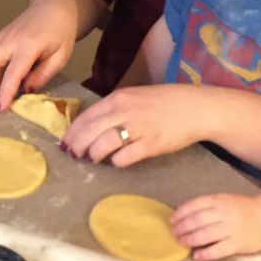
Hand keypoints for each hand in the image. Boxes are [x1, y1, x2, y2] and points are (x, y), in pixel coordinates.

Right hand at [0, 0, 76, 109]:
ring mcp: (3, 34)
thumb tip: (25, 90)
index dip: (5, 91)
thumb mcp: (60, 57)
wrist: (54, 6)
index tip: (2, 107)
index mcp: (29, 45)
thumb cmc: (61, 32)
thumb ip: (42, 74)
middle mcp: (11, 39)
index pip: (13, 72)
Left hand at [61, 85, 208, 166]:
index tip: (65, 142)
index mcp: (118, 98)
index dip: (73, 131)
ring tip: (93, 159)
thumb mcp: (134, 98)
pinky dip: (117, 161)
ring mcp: (138, 127)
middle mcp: (125, 111)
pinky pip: (125, 156)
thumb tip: (92, 125)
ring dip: (94, 154)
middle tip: (74, 155)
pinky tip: (117, 162)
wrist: (195, 107)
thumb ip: (114, 109)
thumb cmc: (164, 103)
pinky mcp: (152, 144)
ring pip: (104, 143)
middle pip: (90, 131)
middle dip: (77, 145)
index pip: (86, 116)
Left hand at [171, 192, 260, 260]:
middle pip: (197, 220)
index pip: (194, 205)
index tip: (172, 220)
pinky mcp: (238, 244)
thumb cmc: (241, 209)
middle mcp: (224, 213)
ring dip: (190, 240)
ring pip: (205, 235)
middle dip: (182, 228)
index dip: (180, 214)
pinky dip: (205, 254)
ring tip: (182, 243)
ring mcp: (231, 229)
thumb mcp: (224, 200)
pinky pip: (218, 250)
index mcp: (219, 200)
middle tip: (174, 233)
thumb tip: (182, 213)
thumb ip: (206, 206)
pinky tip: (197, 256)